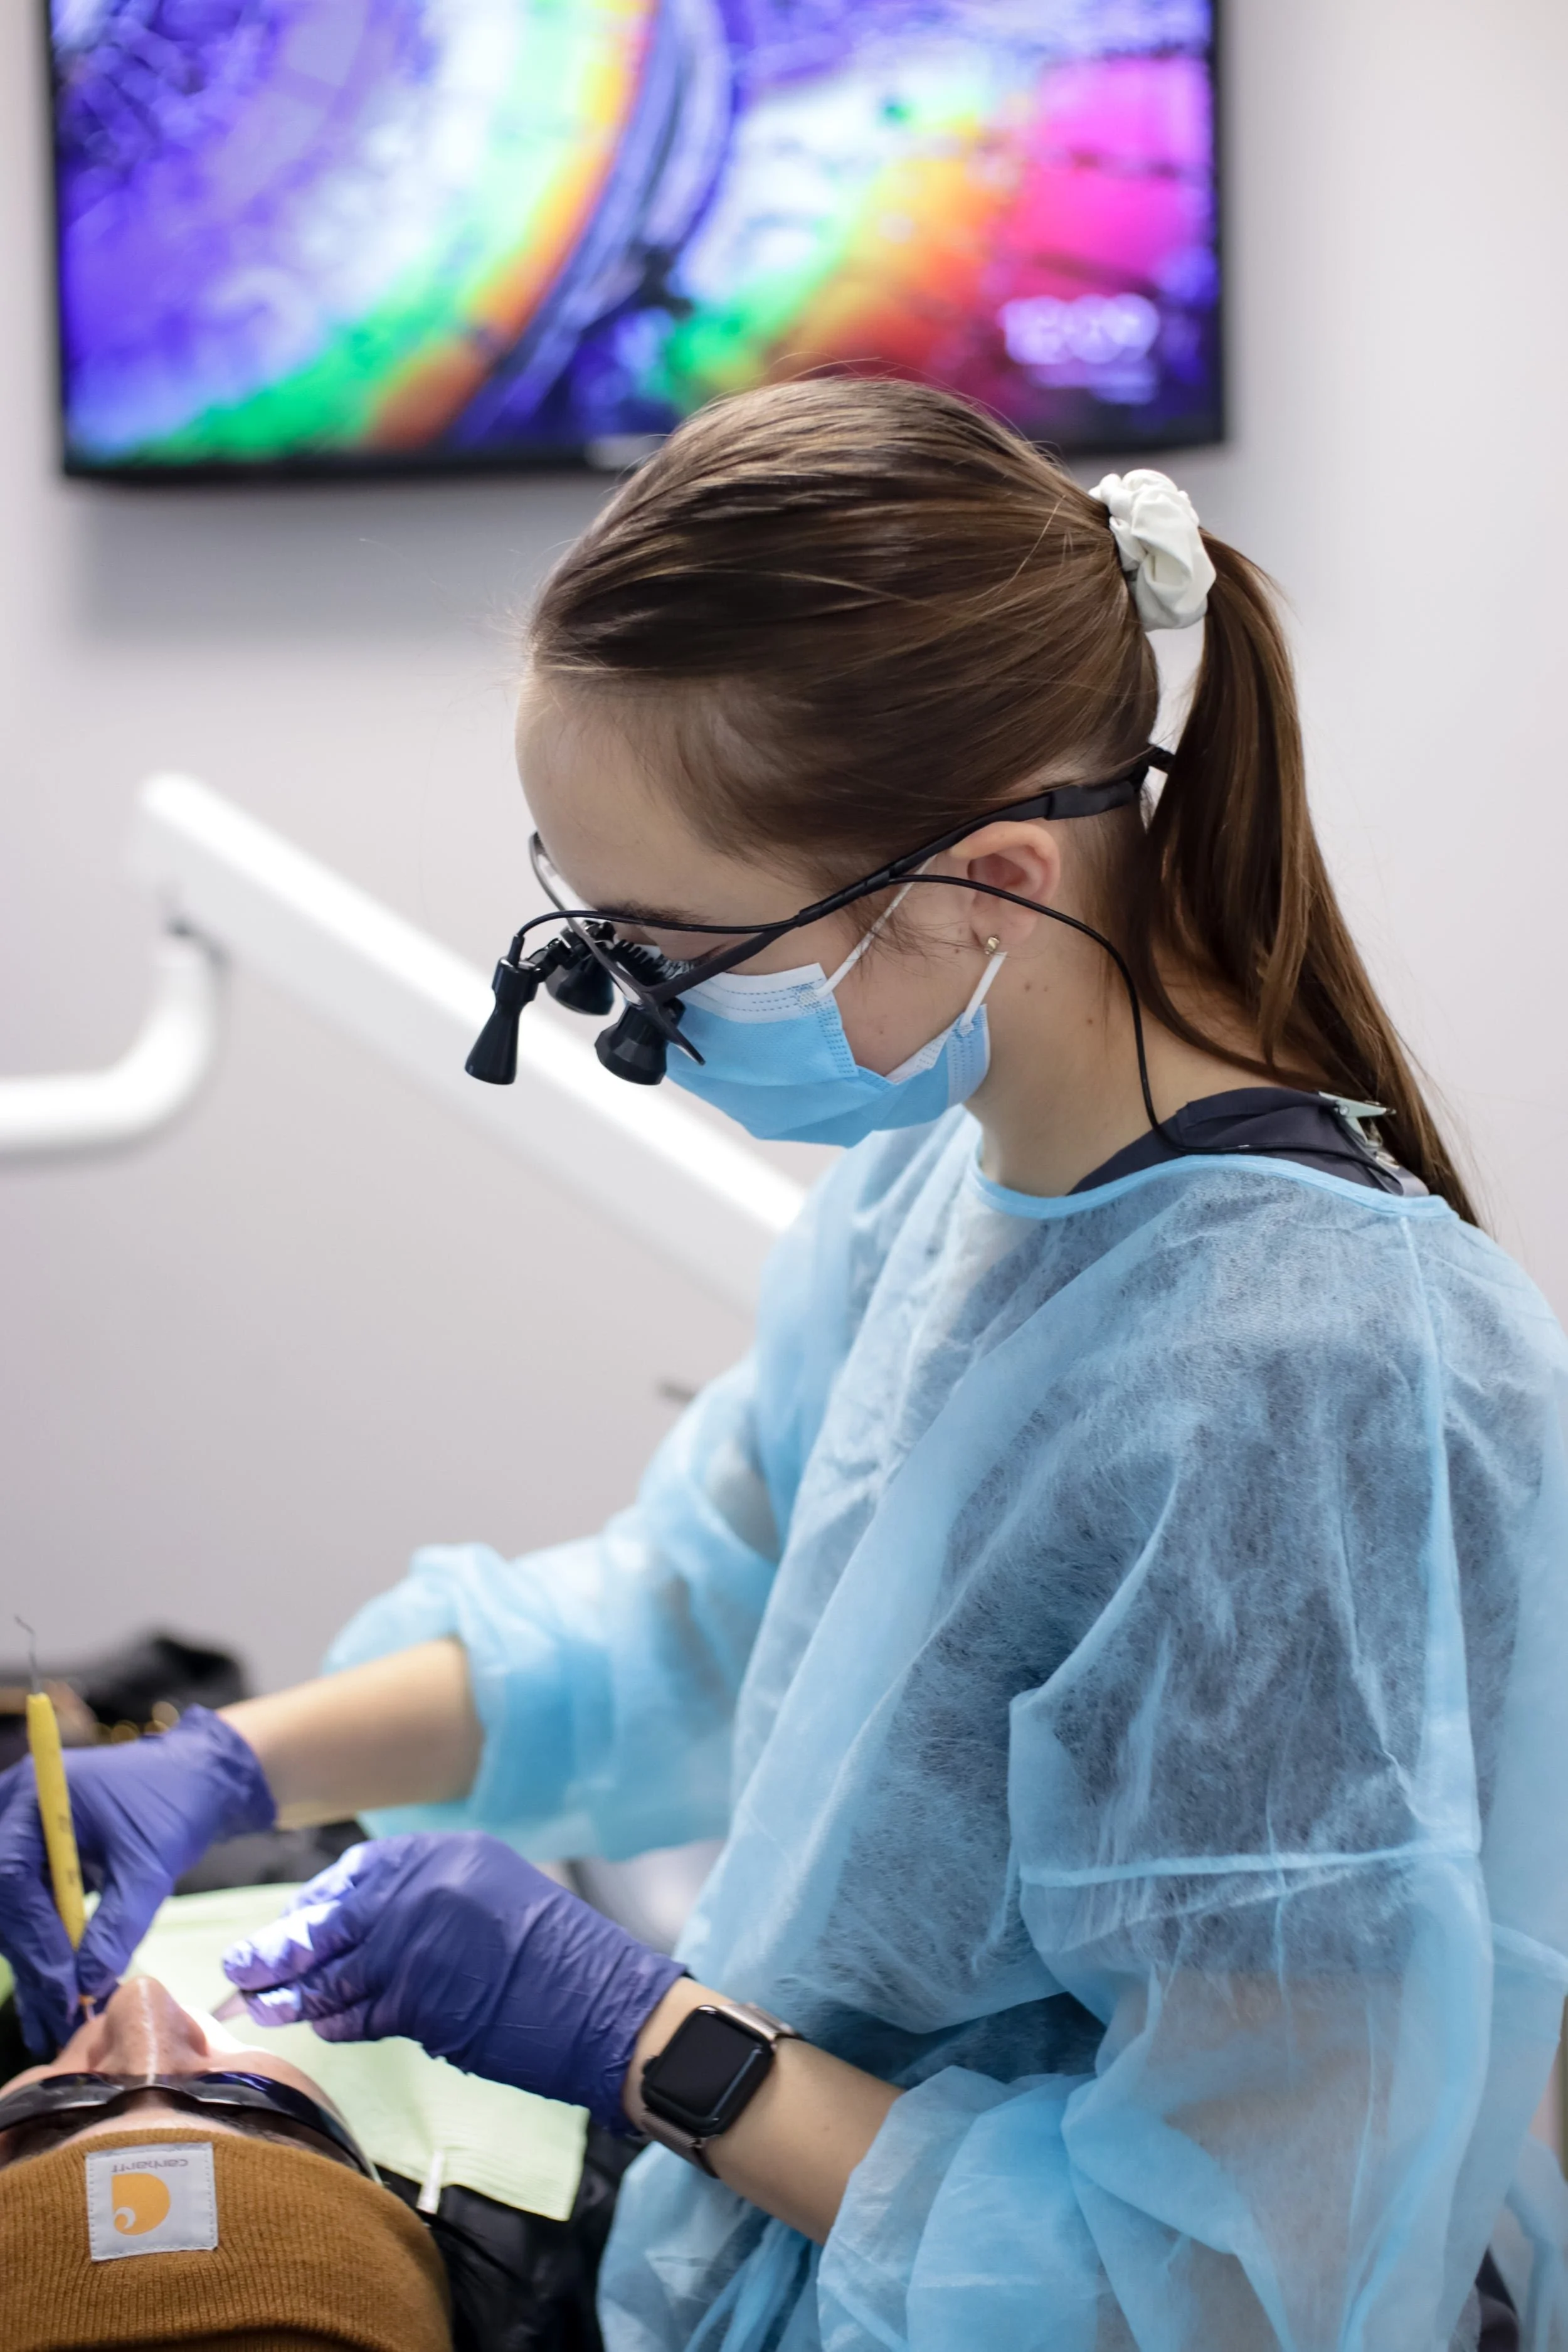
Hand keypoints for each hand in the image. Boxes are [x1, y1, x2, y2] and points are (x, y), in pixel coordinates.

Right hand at [0, 1707, 274, 2052]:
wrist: (194, 1780)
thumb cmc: (175, 1806)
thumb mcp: (151, 1864)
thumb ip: (119, 1923)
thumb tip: (87, 1988)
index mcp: (37, 1797)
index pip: (13, 1876)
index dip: (34, 1938)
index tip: (65, 1989)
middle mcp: (15, 1816)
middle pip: (6, 1903)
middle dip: (35, 1964)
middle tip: (62, 2019)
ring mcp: (20, 1839)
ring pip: (14, 1918)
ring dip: (36, 1971)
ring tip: (57, 2027)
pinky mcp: (33, 1864)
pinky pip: (28, 1915)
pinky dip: (44, 1957)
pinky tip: (54, 2005)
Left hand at [219, 1832, 684, 2130]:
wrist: (606, 2004)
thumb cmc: (556, 1955)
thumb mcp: (492, 1893)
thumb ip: (428, 1901)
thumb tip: (364, 1926)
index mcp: (443, 1855)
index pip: (354, 1873)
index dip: (314, 1903)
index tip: (289, 1924)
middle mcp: (423, 1890)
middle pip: (329, 1919)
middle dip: (279, 1946)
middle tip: (239, 1966)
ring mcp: (418, 1945)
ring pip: (333, 1971)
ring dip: (290, 1993)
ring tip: (254, 2004)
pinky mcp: (418, 2000)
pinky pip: (359, 2012)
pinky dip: (332, 2022)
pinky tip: (315, 2028)